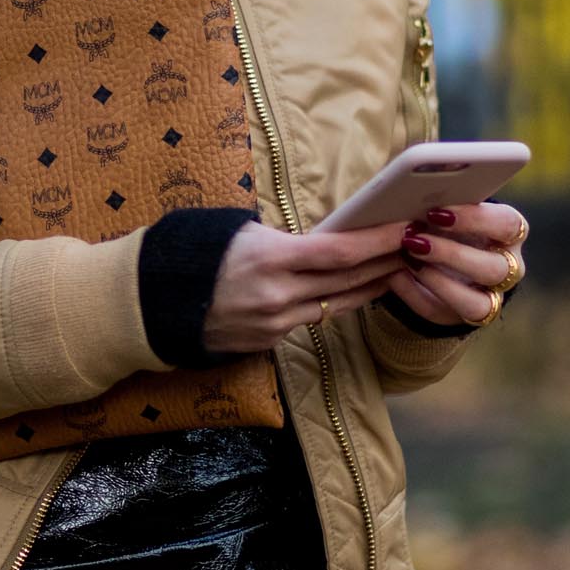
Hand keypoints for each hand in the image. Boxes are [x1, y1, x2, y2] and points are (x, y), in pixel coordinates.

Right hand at [202, 220, 410, 354]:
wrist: (154, 303)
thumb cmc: (195, 254)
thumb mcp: (240, 231)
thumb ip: (285, 238)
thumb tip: (324, 236)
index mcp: (271, 259)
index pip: (340, 252)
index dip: (378, 242)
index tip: (405, 228)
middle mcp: (278, 296)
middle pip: (348, 281)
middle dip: (385, 262)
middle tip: (415, 246)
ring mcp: (275, 324)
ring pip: (337, 305)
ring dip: (370, 286)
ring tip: (397, 269)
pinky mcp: (269, 342)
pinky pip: (311, 319)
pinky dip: (336, 303)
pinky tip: (355, 291)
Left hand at [381, 201, 529, 328]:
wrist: (445, 248)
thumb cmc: (447, 215)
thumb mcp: (448, 201)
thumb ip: (440, 193)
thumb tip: (412, 179)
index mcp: (511, 230)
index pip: (506, 224)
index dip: (474, 218)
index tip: (437, 211)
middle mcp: (509, 267)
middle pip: (494, 268)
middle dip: (452, 254)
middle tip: (415, 239)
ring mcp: (491, 296)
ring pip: (476, 303)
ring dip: (438, 282)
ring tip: (407, 259)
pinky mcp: (462, 315)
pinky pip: (441, 313)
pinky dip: (414, 296)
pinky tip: (394, 275)